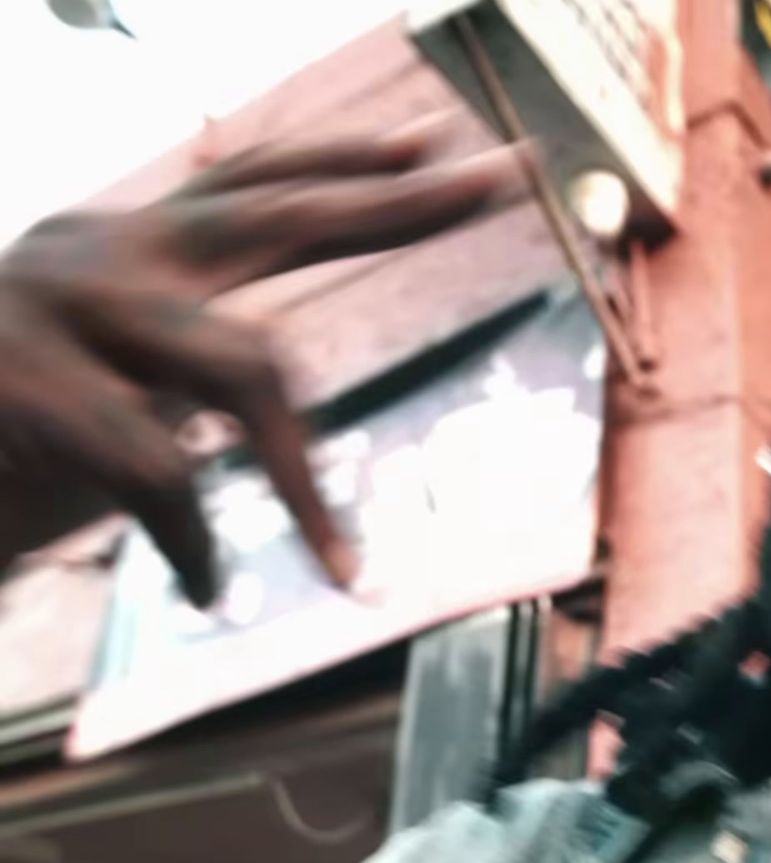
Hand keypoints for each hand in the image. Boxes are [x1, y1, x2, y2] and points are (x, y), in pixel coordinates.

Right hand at [0, 118, 524, 605]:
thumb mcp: (96, 380)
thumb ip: (175, 359)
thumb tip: (262, 380)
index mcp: (119, 242)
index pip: (256, 182)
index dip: (350, 164)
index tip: (439, 148)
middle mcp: (98, 248)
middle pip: (282, 214)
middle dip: (404, 203)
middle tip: (507, 175)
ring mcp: (55, 305)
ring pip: (247, 367)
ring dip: (303, 484)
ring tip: (340, 566)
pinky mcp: (19, 384)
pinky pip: (161, 474)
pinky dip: (197, 546)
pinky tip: (210, 592)